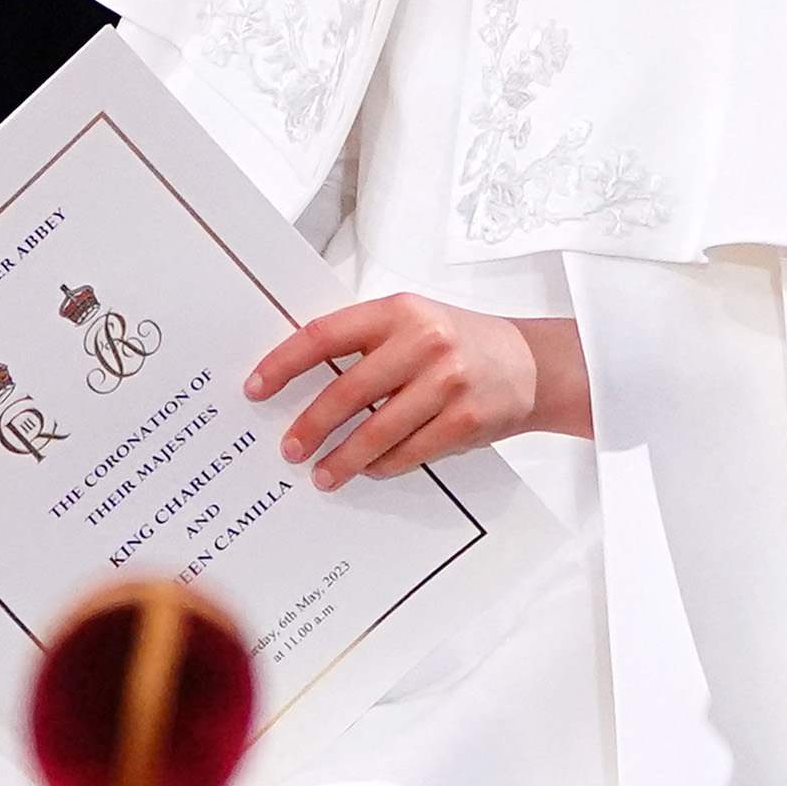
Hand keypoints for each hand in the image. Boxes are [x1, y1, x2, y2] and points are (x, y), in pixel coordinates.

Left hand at [243, 295, 585, 487]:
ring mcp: (447, 382)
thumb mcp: (414, 323)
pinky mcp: (465, 420)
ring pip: (377, 431)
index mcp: (399, 312)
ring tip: (322, 473)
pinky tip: (369, 469)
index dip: (284, 363)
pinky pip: (409, 452)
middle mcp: (424, 342)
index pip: (326, 335)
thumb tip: (300, 377)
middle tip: (289, 449)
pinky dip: (383, 465)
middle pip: (347, 391)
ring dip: (343, 458)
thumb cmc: (460, 343)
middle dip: (311, 425)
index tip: (256, 387)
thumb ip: (366, 342)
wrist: (531, 364)